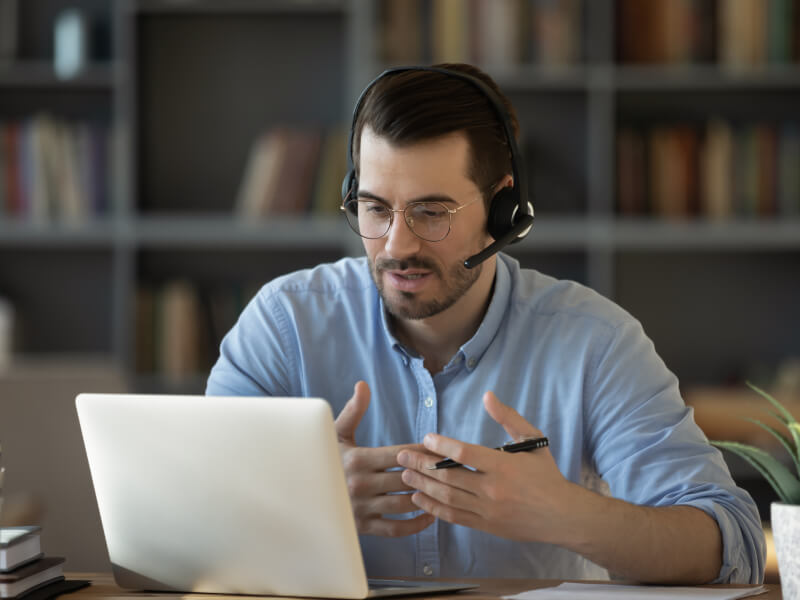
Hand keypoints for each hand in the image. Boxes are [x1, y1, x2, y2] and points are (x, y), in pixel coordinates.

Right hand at [335, 381, 435, 536]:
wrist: (302, 494)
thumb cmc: (324, 459)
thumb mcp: (336, 434)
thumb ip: (353, 411)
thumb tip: (363, 385)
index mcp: (357, 459)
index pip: (400, 455)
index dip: (422, 452)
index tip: (439, 449)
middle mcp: (360, 485)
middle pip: (407, 478)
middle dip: (430, 473)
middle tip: (450, 469)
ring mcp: (362, 508)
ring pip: (405, 503)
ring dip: (426, 496)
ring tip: (442, 488)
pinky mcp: (363, 527)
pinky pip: (396, 528)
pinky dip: (416, 524)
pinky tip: (429, 513)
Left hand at [396, 391, 574, 542]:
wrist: (562, 516)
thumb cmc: (547, 474)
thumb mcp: (533, 439)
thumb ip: (508, 417)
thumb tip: (487, 395)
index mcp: (503, 466)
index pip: (464, 454)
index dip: (441, 445)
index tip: (425, 438)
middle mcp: (493, 489)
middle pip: (448, 476)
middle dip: (421, 465)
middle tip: (402, 456)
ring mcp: (487, 510)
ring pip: (447, 497)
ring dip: (422, 485)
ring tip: (404, 475)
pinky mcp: (485, 525)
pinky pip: (453, 516)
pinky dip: (433, 508)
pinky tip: (419, 498)